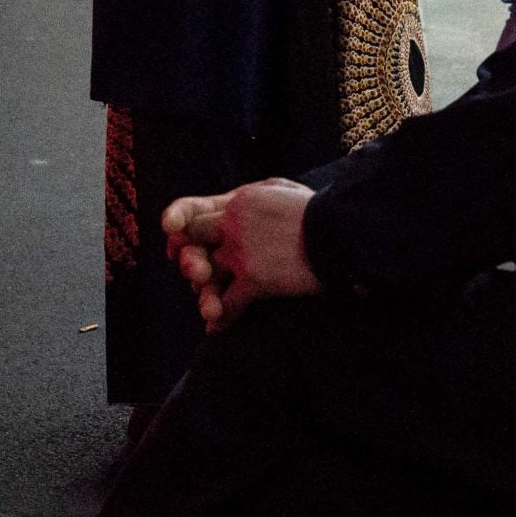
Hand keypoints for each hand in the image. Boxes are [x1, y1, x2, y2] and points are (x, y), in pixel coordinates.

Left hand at [162, 179, 320, 329]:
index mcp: (239, 200)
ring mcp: (241, 251)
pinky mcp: (254, 278)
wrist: (340, 232)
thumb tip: (235, 205)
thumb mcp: (280, 189)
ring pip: (205, 274)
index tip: (175, 241)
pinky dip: (220, 318)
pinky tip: (217, 327)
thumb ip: (252, 196)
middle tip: (195, 274)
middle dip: (190, 258)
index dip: (179, 226)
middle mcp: (233, 223)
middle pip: (192, 241)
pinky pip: (226, 303)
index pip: (193, 210)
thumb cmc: (317, 210)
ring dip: (204, 291)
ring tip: (208, 304)